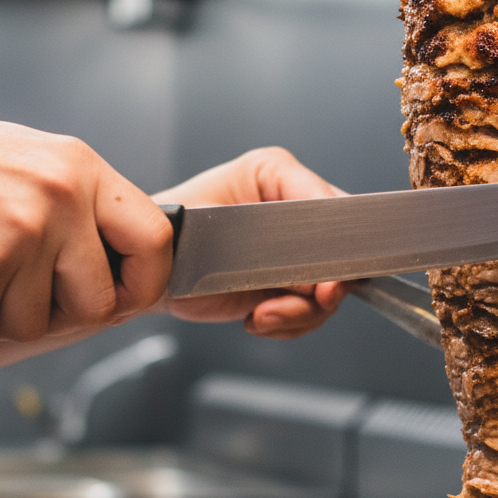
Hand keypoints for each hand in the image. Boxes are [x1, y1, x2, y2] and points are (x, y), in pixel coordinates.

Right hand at [0, 96, 172, 340]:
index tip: (127, 297)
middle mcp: (61, 197)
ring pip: (36, 324)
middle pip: (99, 303)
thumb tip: (125, 271)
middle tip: (24, 297)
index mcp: (82, 170)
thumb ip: (82, 212)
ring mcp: (23, 230)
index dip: (147, 282)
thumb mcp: (34, 166)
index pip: (155, 239)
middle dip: (61, 317)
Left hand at [151, 147, 348, 339]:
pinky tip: (260, 318)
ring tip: (263, 315)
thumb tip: (308, 277)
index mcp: (276, 174)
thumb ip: (263, 242)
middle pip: (342, 245)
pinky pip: (313, 309)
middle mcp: (294, 206)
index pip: (327, 203)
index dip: (334, 244)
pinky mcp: (292, 282)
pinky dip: (291, 323)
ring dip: (302, 310)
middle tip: (312, 300)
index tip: (325, 281)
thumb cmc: (173, 237)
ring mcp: (297, 247)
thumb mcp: (211, 226)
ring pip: (332, 284)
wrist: (155, 273)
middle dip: (326, 283)